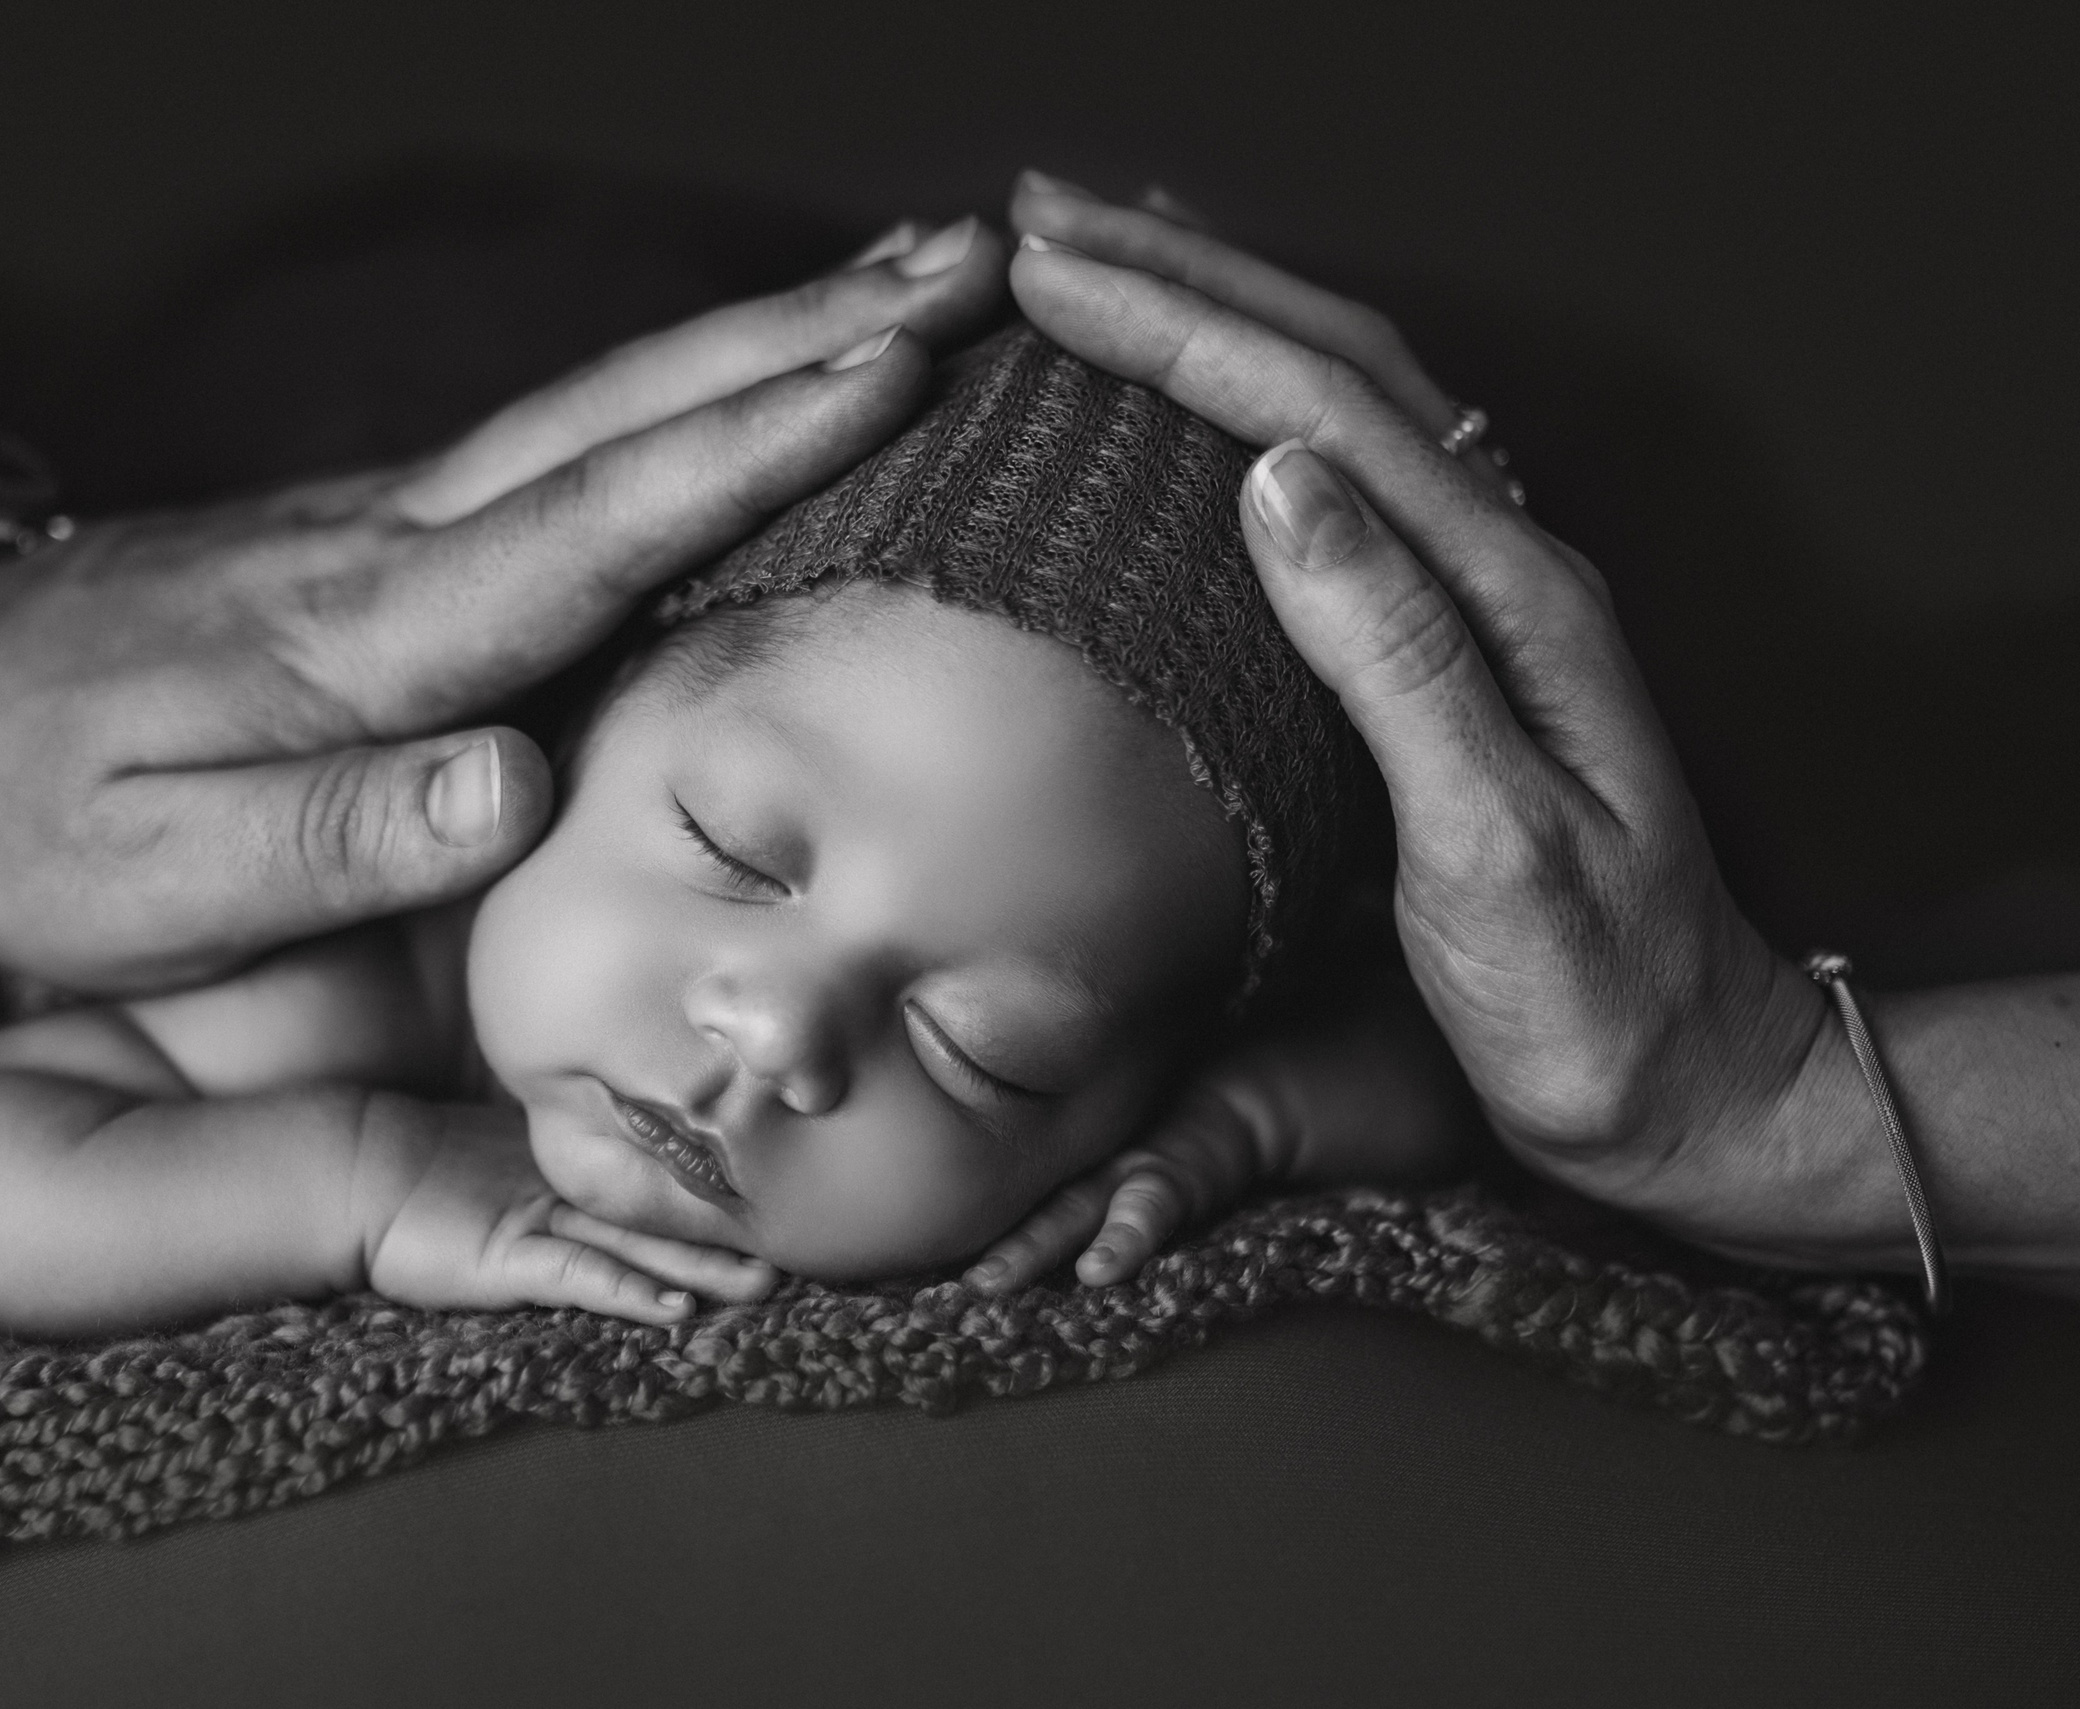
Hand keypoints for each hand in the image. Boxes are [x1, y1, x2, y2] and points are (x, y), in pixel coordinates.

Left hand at [0, 217, 1005, 990]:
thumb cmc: (28, 817)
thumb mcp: (148, 880)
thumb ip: (334, 836)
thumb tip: (517, 784)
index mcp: (360, 637)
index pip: (587, 528)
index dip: (747, 453)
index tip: (894, 376)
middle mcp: (397, 542)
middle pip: (630, 414)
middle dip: (811, 337)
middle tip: (980, 270)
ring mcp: (399, 519)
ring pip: (615, 405)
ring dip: (775, 333)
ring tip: (928, 276)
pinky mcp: (397, 531)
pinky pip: (580, 445)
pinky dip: (699, 389)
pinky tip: (768, 375)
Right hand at [366, 1103, 777, 1324]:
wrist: (350, 1171)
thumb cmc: (417, 1173)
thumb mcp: (500, 1165)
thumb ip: (555, 1165)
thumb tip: (612, 1163)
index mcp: (572, 1173)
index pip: (657, 1187)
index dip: (714, 1199)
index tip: (777, 1208)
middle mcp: (570, 1194)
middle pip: (665, 1218)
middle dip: (730, 1237)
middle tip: (800, 1247)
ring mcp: (542, 1224)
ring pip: (638, 1250)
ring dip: (701, 1271)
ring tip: (761, 1284)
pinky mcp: (511, 1259)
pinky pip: (582, 1278)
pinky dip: (631, 1296)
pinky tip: (676, 1312)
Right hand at [1005, 173, 1822, 1249]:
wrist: (1686, 1083)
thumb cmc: (1591, 996)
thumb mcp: (1493, 843)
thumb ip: (1397, 658)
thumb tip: (1278, 481)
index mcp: (1511, 600)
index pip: (1326, 414)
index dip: (1182, 329)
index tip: (1051, 280)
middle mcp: (1507, 570)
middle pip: (1339, 367)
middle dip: (1187, 278)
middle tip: (1042, 224)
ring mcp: (1483, 603)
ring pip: (1346, 405)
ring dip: (1225, 315)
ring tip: (1112, 261)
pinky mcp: (1452, 648)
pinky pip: (1348, 476)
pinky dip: (1259, 403)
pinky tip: (1209, 400)